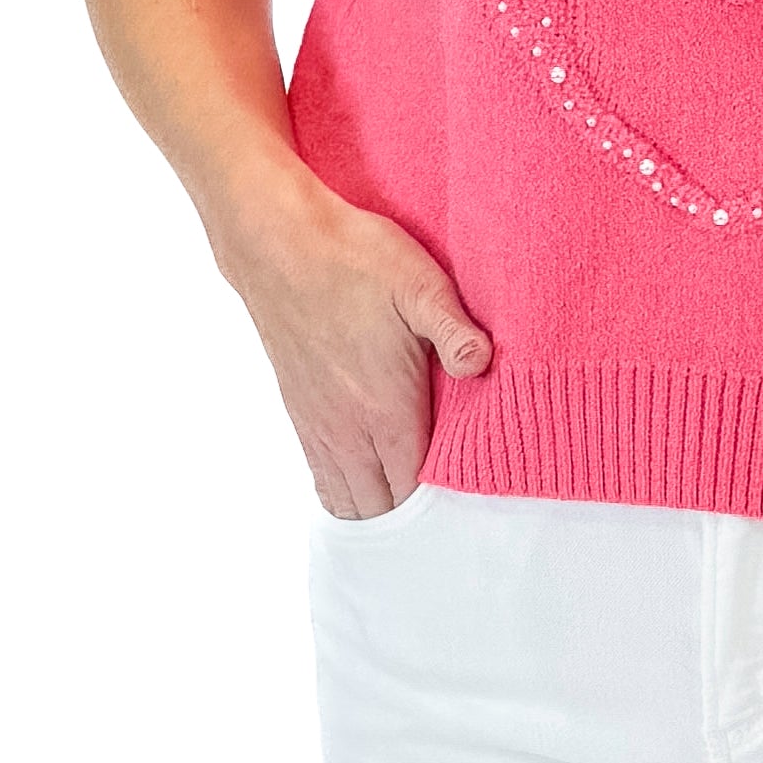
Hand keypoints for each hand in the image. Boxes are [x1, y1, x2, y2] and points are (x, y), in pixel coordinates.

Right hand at [224, 181, 493, 518]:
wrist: (278, 245)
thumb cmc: (353, 259)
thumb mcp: (418, 282)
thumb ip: (454, 330)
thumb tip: (483, 365)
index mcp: (386, 408)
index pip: (418, 490)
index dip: (444, 504)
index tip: (470, 498)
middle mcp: (349, 429)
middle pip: (384, 508)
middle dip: (415, 517)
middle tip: (448, 506)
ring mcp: (320, 425)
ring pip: (350, 500)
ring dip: (379, 508)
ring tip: (410, 504)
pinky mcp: (300, 411)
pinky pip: (322, 477)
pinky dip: (346, 492)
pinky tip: (366, 481)